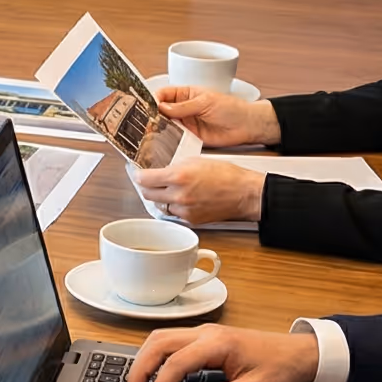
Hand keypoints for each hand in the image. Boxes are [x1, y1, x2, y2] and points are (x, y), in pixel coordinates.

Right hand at [124, 324, 318, 381]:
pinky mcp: (205, 339)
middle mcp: (207, 333)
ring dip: (146, 360)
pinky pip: (171, 342)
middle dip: (141, 367)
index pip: (176, 362)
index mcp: (218, 344)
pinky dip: (157, 357)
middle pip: (159, 342)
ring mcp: (205, 333)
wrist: (299, 354)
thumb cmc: (280, 370)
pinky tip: (155, 376)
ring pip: (161, 338)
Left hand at [133, 158, 264, 223]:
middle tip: (149, 181)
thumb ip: (175, 166)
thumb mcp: (196, 161)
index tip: (136, 173)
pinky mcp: (191, 221)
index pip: (144, 179)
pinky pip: (174, 214)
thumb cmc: (227, 175)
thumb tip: (160, 170)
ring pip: (160, 205)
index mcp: (178, 177)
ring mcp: (184, 211)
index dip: (138, 175)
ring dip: (161, 198)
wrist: (244, 194)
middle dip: (146, 187)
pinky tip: (184, 198)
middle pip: (147, 194)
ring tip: (171, 189)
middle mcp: (178, 196)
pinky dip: (174, 206)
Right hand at [153, 85, 281, 147]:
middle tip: (145, 121)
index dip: (153, 99)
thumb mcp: (206, 102)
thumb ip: (183, 106)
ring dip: (158, 128)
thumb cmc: (231, 108)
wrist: (246, 126)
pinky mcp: (190, 137)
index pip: (163, 94)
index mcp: (186, 94)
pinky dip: (168, 140)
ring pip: (166, 125)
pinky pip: (175, 138)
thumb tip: (163, 107)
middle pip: (161, 110)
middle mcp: (183, 108)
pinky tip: (163, 141)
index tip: (146, 105)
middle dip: (152, 115)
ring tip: (151, 131)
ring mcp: (186, 123)